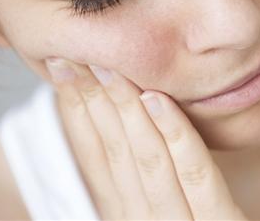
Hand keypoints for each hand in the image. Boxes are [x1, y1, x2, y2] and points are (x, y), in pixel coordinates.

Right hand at [45, 58, 247, 220]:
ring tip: (108, 68)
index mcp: (129, 218)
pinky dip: (175, 135)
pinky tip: (157, 99)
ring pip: (146, 159)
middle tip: (75, 56)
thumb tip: (125, 130)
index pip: (98, 159)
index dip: (78, 114)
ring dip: (124, 110)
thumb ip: (146, 185)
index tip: (64, 72)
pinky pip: (195, 176)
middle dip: (93, 103)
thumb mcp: (166, 213)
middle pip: (115, 155)